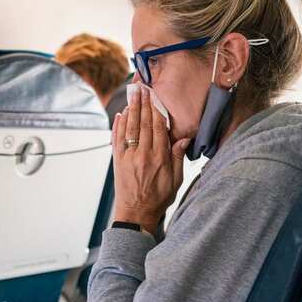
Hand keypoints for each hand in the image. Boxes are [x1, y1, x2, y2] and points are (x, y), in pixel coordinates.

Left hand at [111, 86, 190, 234]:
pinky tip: (121, 114)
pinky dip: (118, 126)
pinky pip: (117, 139)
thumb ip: (178, 158)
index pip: (158, 128)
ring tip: (132, 94)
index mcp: (159, 159)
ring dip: (131, 109)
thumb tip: (184, 139)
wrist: (136, 214)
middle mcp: (142, 155)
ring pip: (130, 128)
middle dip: (143, 104)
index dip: (157, 110)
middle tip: (142, 87)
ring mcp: (128, 157)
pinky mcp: (118, 161)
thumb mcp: (175, 180)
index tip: (156, 96)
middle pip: (143, 124)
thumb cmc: (158, 198)